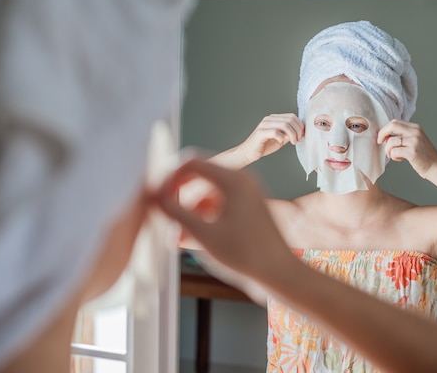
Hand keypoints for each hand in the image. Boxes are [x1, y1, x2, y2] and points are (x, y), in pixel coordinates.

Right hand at [155, 159, 291, 280]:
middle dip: (178, 197)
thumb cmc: (247, 255)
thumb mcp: (203, 234)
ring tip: (176, 237)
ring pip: (207, 194)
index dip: (169, 178)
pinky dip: (203, 218)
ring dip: (189, 211)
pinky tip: (190, 240)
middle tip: (163, 218)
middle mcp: (242, 181)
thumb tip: (156, 199)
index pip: (191, 162)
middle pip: (198, 177)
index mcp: (233, 179)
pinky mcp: (249, 209)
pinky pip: (219, 205)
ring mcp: (247, 194)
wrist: (280, 274)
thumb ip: (176, 213)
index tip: (158, 197)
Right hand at [236, 113, 303, 163]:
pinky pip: (275, 132)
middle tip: (298, 140)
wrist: (248, 153)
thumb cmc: (263, 146)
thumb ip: (288, 134)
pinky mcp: (260, 132)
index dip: (300, 125)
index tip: (302, 135)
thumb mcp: (280, 139)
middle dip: (298, 130)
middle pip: (290, 119)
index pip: (291, 116)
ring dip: (292, 134)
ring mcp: (264, 125)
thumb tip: (300, 132)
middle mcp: (269, 119)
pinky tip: (281, 142)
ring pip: (284, 124)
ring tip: (293, 142)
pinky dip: (281, 138)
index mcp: (274, 119)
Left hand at [377, 120, 436, 195]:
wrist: (436, 167)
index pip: (395, 122)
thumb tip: (385, 135)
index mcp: (416, 127)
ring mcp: (414, 141)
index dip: (385, 129)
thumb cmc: (423, 156)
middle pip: (392, 126)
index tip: (382, 138)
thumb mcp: (415, 140)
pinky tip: (400, 159)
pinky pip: (394, 151)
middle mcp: (415, 132)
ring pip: (391, 141)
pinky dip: (393, 157)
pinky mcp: (412, 152)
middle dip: (382, 134)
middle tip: (380, 142)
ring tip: (394, 155)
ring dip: (388, 150)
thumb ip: (403, 135)